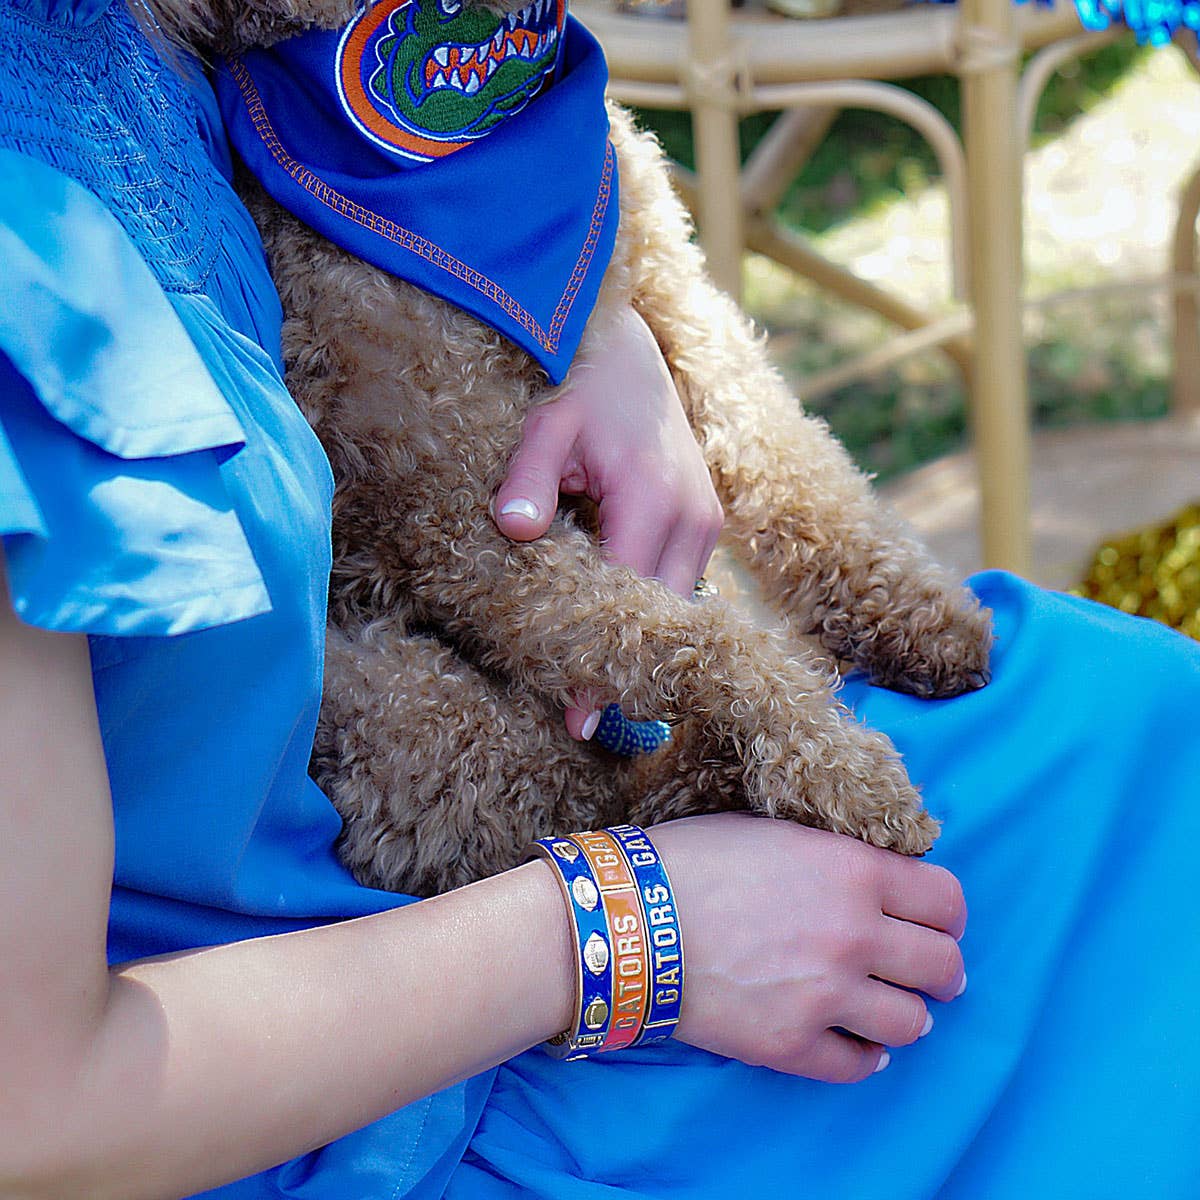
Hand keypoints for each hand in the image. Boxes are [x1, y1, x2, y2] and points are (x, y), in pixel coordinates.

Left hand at [493, 304, 723, 737]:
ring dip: (645, 646)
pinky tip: (620, 640)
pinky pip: (682, 584)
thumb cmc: (582, 383)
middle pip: (665, 619)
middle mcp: (695, 519)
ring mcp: (707, 520)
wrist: (630, 345)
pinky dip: (654, 615)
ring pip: (680, 607)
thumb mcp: (546, 422)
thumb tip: (513, 528)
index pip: (628, 601)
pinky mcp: (703, 519)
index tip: (576, 717)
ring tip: (600, 694)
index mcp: (656, 500)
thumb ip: (528, 476)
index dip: (601, 662)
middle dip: (627, 670)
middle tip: (585, 724)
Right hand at [650, 813, 967, 1082]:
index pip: (947, 901)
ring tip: (882, 1007)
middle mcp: (854, 933)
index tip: (935, 923)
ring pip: (912, 1022)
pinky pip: (859, 1066)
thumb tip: (873, 881)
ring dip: (903, 1014)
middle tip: (925, 972)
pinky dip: (862, 1055)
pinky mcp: (792, 1044)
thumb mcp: (774, 832)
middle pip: (943, 966)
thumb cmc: (692, 861)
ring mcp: (827, 995)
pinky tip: (849, 1040)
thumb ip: (835, 858)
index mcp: (852, 871)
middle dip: (940, 969)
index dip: (946, 914)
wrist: (627, 917)